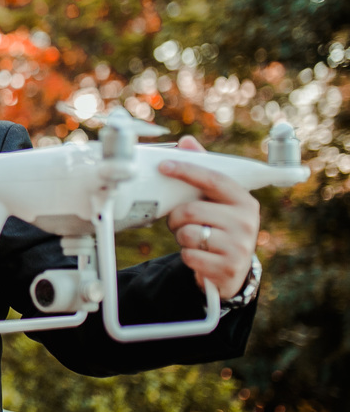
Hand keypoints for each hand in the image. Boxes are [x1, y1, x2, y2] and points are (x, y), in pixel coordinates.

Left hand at [161, 136, 260, 299]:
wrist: (232, 270)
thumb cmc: (219, 229)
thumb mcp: (216, 203)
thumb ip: (203, 174)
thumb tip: (187, 141)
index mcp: (244, 201)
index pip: (213, 179)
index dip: (187, 170)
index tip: (164, 166)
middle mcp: (246, 222)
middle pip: (190, 210)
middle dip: (176, 217)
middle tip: (180, 222)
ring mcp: (239, 246)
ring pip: (187, 233)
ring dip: (180, 237)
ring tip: (192, 239)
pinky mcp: (228, 268)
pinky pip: (189, 255)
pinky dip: (186, 255)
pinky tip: (198, 256)